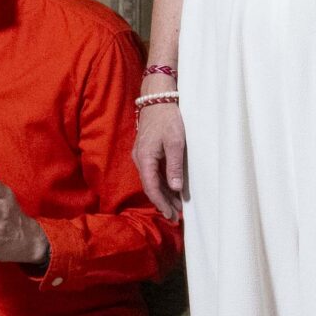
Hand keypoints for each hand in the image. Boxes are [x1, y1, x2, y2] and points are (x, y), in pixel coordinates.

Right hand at [133, 101, 187, 219]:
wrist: (157, 98)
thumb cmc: (168, 118)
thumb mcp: (176, 142)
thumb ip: (174, 166)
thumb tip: (175, 188)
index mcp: (144, 158)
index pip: (151, 187)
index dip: (161, 203)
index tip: (171, 215)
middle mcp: (139, 159)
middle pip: (150, 186)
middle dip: (162, 202)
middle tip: (175, 217)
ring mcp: (141, 155)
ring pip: (151, 180)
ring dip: (163, 194)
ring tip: (176, 207)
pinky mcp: (146, 151)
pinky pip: (152, 172)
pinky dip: (162, 183)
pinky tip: (172, 189)